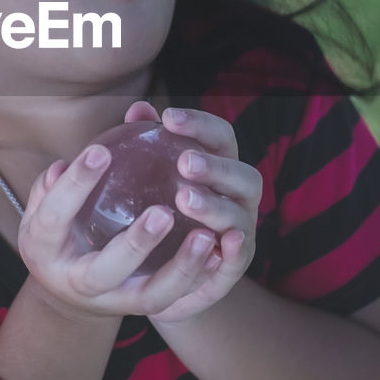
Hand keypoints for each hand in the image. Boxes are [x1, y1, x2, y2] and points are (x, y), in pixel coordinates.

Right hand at [16, 116, 252, 321]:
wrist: (66, 295)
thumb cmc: (55, 236)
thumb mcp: (42, 210)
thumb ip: (53, 185)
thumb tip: (67, 162)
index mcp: (43, 250)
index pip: (54, 218)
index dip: (75, 185)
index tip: (100, 151)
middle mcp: (76, 283)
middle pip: (103, 272)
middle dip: (134, 245)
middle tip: (163, 212)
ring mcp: (110, 301)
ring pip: (149, 297)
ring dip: (180, 268)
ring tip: (206, 236)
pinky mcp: (139, 307)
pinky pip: (171, 299)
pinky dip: (196, 277)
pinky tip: (218, 251)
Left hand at [123, 101, 259, 324]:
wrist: (160, 271)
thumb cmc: (157, 211)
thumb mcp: (148, 178)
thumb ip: (145, 143)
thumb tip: (137, 109)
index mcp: (219, 167)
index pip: (219, 137)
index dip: (200, 124)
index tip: (168, 117)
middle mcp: (236, 196)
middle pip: (242, 174)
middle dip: (216, 167)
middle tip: (183, 162)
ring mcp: (240, 231)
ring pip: (239, 216)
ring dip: (215, 206)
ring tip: (184, 199)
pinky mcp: (233, 266)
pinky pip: (240, 259)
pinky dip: (235, 249)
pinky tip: (221, 241)